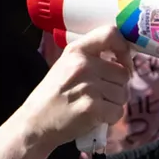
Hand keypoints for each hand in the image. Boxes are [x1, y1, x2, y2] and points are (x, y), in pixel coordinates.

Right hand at [16, 24, 131, 147]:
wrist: (35, 123)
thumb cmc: (53, 95)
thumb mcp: (66, 65)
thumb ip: (91, 57)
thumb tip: (123, 59)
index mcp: (77, 50)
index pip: (110, 34)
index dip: (124, 49)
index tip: (124, 63)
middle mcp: (84, 65)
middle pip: (123, 73)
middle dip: (118, 87)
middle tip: (101, 95)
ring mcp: (89, 87)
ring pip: (123, 94)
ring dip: (114, 104)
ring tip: (95, 106)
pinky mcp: (92, 108)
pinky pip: (118, 112)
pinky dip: (110, 118)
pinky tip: (95, 118)